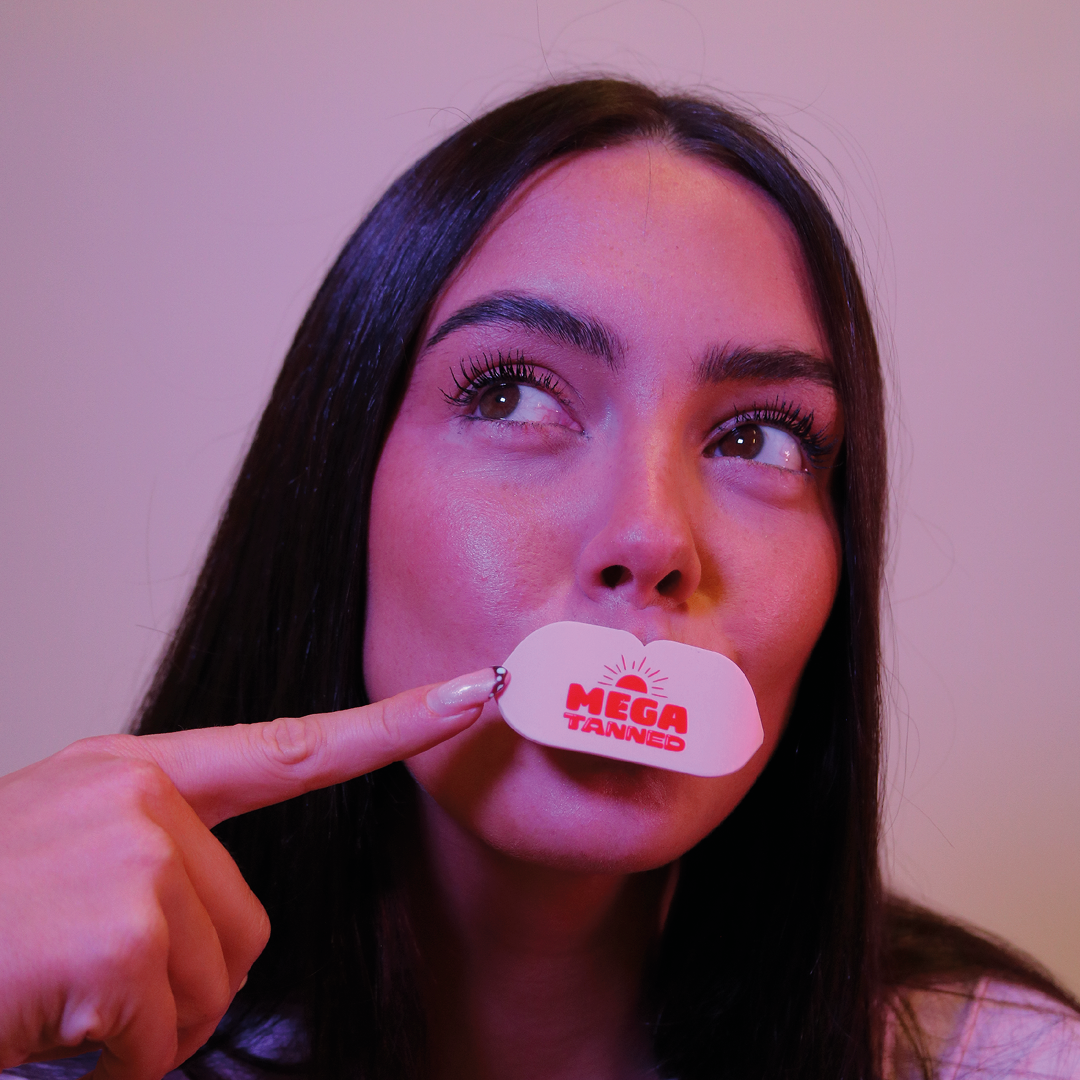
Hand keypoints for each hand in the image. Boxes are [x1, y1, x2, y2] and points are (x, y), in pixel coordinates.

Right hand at [0, 667, 499, 1079]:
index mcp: (132, 772)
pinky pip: (168, 1035)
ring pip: (216, 980)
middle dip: (182, 980)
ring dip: (147, 1024)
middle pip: (246, 920)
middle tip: (87, 985)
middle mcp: (140, 794)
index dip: (393, 727)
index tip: (473, 695)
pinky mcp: (122, 928)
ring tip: (61, 1001)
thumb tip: (210, 935)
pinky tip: (51, 1029)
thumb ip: (149, 860)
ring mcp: (133, 852)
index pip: (290, 745)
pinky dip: (117, 1063)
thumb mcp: (58, 855)